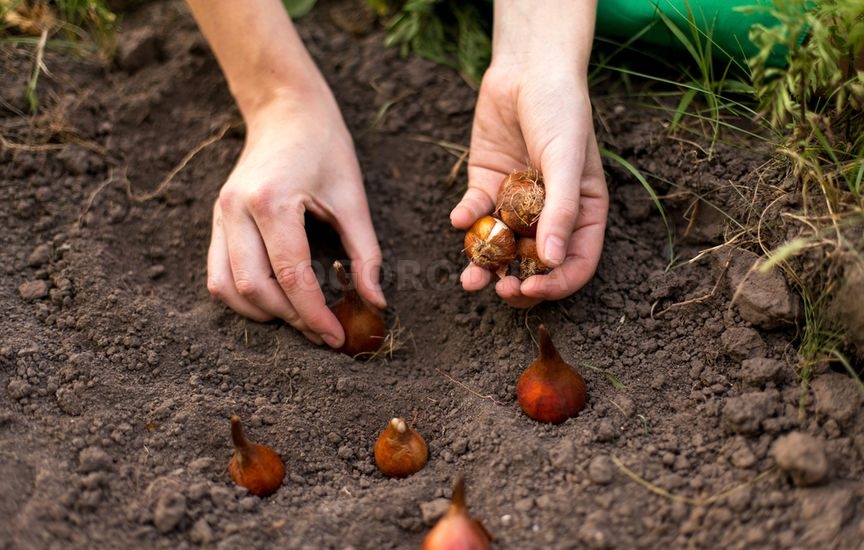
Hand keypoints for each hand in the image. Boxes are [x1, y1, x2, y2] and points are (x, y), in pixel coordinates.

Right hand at [207, 91, 385, 346]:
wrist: (286, 110)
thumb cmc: (325, 147)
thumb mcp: (354, 198)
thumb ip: (366, 253)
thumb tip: (376, 303)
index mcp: (272, 201)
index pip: (291, 275)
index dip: (315, 314)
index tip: (337, 338)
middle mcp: (236, 209)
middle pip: (254, 287)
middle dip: (290, 319)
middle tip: (323, 333)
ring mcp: (220, 214)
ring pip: (226, 288)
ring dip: (263, 313)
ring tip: (300, 320)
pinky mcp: (217, 220)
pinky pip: (218, 274)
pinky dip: (244, 297)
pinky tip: (276, 301)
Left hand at [451, 59, 607, 307]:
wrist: (527, 69)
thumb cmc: (561, 111)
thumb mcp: (567, 160)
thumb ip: (562, 211)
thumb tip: (552, 262)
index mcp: (582, 214)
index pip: (575, 263)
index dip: (555, 284)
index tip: (531, 289)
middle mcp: (550, 215)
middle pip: (535, 264)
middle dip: (516, 282)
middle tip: (499, 290)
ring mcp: (516, 204)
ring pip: (500, 247)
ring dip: (484, 265)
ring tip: (470, 279)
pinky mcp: (487, 186)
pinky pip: (476, 214)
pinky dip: (466, 219)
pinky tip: (459, 217)